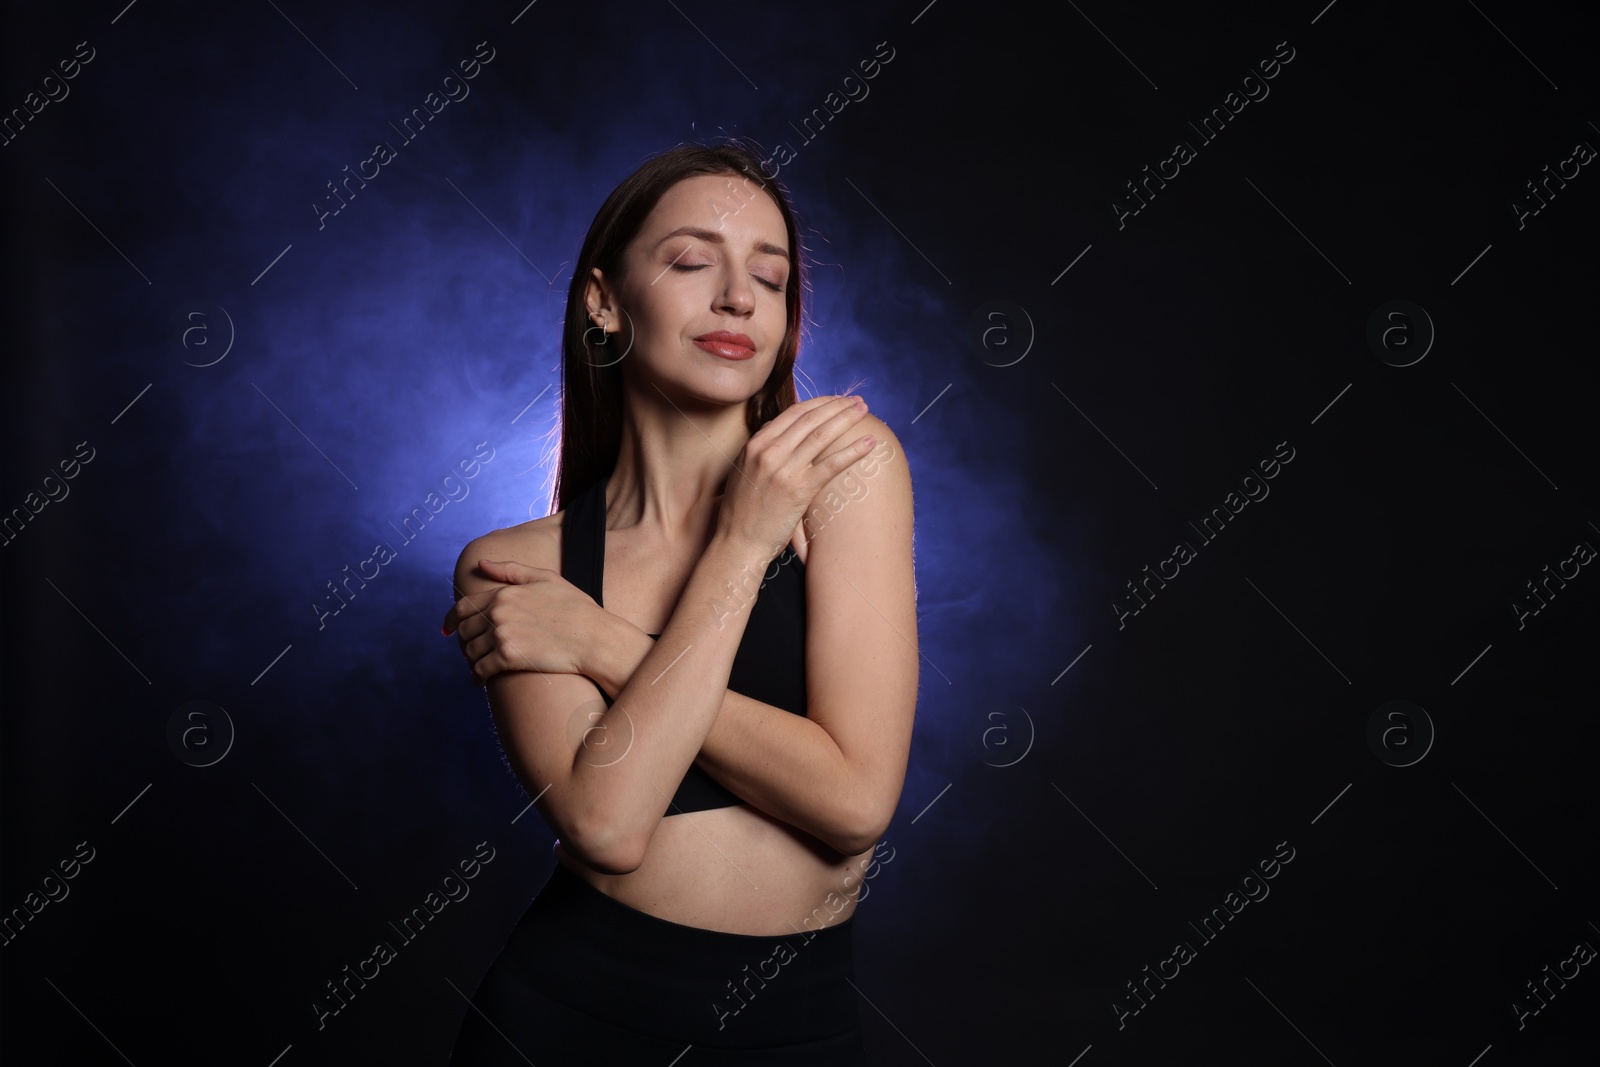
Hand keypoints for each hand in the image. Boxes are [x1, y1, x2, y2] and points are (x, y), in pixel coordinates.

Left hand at [442, 559, 604, 684]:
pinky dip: (477, 677)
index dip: (451, 619)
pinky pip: (480, 670)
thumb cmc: (576, 608)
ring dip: (471, 660)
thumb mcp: (545, 579)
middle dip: (464, 642)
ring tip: (479, 665)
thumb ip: (510, 569)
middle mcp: (498, 613)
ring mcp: (501, 636)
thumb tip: (481, 563)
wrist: (594, 639)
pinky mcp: (508, 659)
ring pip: (470, 652)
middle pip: (464, 631)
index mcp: (504, 593)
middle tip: (471, 651)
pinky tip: (482, 680)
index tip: (447, 629)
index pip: (463, 607)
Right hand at [716, 394, 875, 559]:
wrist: (737, 543)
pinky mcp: (799, 490)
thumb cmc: (742, 511)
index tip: (836, 400)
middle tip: (857, 400)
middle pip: (810, 419)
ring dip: (847, 419)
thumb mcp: (743, 470)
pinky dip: (853, 451)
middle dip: (837, 405)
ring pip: (822, 435)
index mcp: (755, 444)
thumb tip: (775, 425)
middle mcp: (769, 452)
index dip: (819, 403)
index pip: (793, 413)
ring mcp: (784, 470)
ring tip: (865, 411)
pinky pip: (832, 465)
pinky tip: (870, 442)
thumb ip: (760, 447)